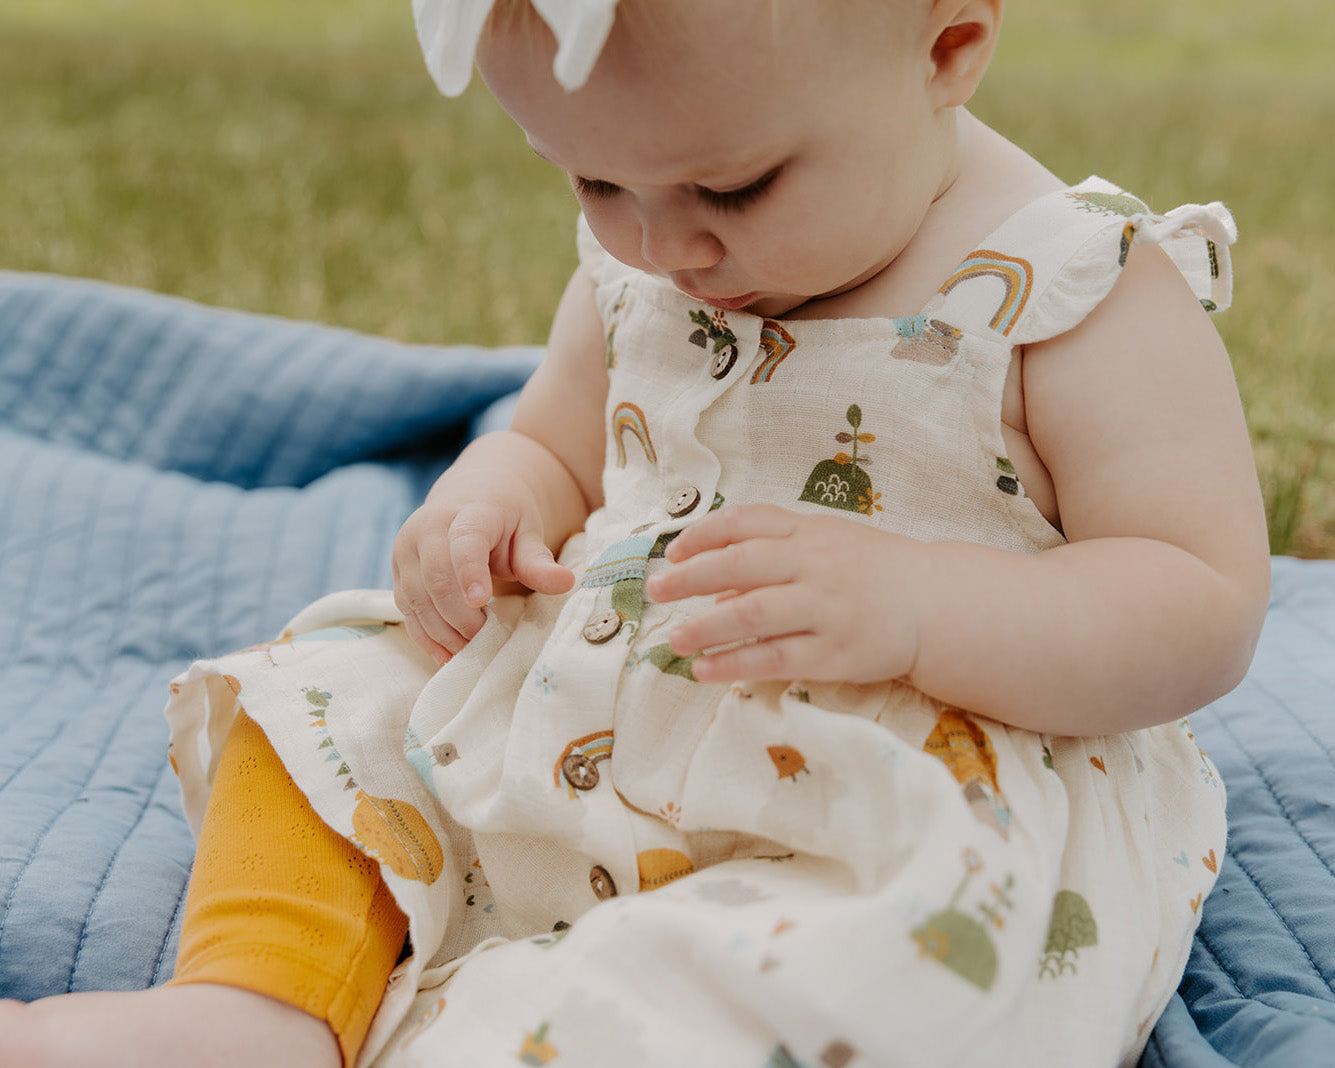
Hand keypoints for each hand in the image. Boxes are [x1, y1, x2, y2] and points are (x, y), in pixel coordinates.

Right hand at [392, 479, 573, 663]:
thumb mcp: (528, 533)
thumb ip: (539, 561)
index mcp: (468, 512)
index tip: (482, 601)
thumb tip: (566, 583)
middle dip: (460, 616)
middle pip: (436, 578)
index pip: (464, 542)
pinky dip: (425, 635)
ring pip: (416, 598)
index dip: (470, 572)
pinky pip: (405, 608)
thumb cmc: (505, 518)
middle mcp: (428, 526)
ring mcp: (407, 548)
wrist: (471, 494)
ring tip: (469, 650)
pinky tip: (446, 653)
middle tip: (485, 639)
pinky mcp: (398, 569)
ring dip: (441, 631)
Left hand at [645, 504, 925, 684]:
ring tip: (674, 639)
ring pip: (753, 613)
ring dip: (706, 626)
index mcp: (809, 533)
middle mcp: (814, 565)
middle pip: (741, 564)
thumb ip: (772, 555)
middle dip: (691, 577)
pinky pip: (775, 657)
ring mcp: (825, 608)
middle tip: (655, 589)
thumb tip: (714, 582)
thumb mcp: (826, 545)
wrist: (934, 603)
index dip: (704, 534)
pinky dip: (736, 663)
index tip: (672, 551)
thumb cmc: (871, 571)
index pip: (747, 522)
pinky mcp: (834, 651)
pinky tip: (706, 669)